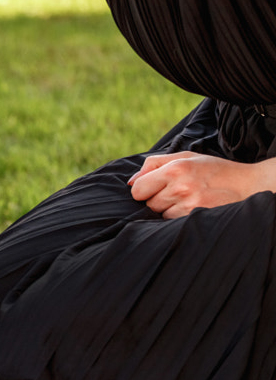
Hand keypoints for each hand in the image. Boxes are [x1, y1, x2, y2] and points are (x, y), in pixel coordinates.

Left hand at [128, 151, 268, 218]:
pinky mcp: (196, 217)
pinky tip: (195, 208)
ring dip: (170, 209)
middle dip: (159, 199)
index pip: (137, 189)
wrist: (249, 185)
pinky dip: (180, 217)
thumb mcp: (186, 158)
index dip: (144, 190)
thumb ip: (153, 164)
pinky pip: (173, 222)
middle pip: (149, 203)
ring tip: (190, 199)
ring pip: (161, 214)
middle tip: (180, 192)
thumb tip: (130, 182)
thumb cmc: (214, 170)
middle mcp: (181, 186)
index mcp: (175, 168)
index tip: (155, 188)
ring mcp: (189, 204)